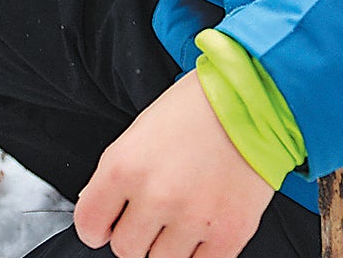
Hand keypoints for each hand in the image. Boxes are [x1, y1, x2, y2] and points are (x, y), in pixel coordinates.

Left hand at [73, 72, 274, 257]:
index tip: (107, 227)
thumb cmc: (197, 109)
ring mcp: (193, 218)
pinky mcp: (228, 233)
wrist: (254, 100)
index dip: (97, 228)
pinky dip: (199, 252)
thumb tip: (101, 212)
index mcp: (125, 167)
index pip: (89, 225)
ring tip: (184, 212)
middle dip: (136, 235)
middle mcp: (156, 196)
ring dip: (168, 244)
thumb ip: (116, 177)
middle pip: (126, 250)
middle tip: (153, 214)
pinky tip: (203, 225)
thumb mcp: (139, 133)